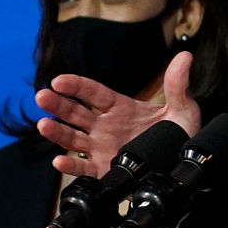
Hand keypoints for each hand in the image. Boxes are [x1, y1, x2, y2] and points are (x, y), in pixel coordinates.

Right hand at [35, 50, 201, 177]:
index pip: (94, 93)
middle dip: (58, 105)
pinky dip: (71, 167)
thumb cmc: (180, 133)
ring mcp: (103, 149)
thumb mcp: (182, 108)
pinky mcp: (105, 171)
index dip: (76, 86)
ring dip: (57, 133)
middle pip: (76, 113)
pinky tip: (59, 162)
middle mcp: (106, 127)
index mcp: (121, 108)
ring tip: (43, 126)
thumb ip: (178, 84)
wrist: (184, 165)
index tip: (59, 80)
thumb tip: (185, 56)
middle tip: (42, 97)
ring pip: (74, 139)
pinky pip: (84, 168)